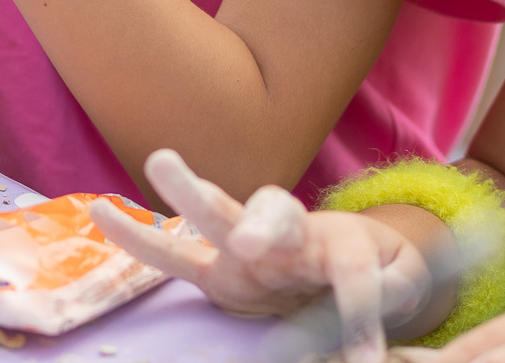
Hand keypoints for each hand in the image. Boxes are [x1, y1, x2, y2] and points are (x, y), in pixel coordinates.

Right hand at [90, 150, 432, 362]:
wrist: (352, 264)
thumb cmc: (378, 271)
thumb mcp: (404, 279)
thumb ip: (395, 287)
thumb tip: (373, 316)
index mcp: (339, 238)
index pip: (350, 270)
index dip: (361, 307)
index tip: (366, 357)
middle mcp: (289, 233)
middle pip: (275, 214)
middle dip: (263, 226)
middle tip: (253, 242)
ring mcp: (245, 246)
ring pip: (217, 217)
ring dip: (191, 193)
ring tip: (162, 161)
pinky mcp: (217, 271)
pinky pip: (173, 257)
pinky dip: (136, 237)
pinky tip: (100, 210)